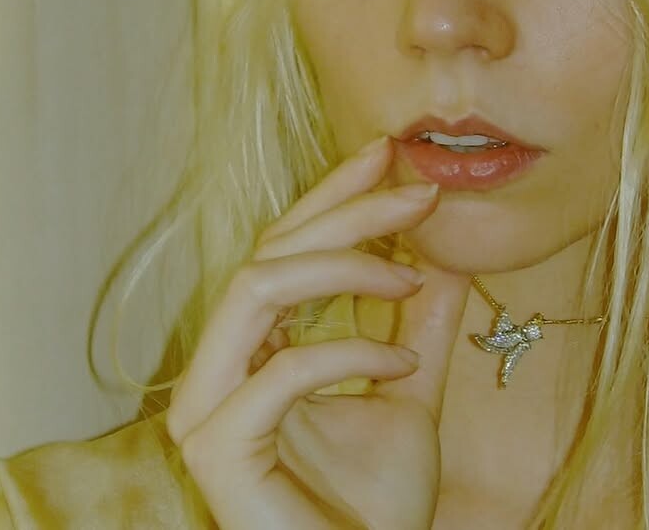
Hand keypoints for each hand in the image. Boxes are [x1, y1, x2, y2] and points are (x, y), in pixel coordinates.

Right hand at [165, 136, 470, 528]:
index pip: (282, 249)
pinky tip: (402, 363)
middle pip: (268, 254)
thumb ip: (417, 324)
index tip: (386, 153)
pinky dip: (349, 353)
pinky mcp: (214, 445)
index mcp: (251, 350)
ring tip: (410, 273)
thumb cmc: (375, 506)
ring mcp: (204, 406)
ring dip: (341, 267)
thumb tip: (445, 251)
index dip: (331, 196)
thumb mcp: (408, 393)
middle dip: (344, 212)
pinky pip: (283, 369)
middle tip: (415, 190)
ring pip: (256, 288)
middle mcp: (216, 368)